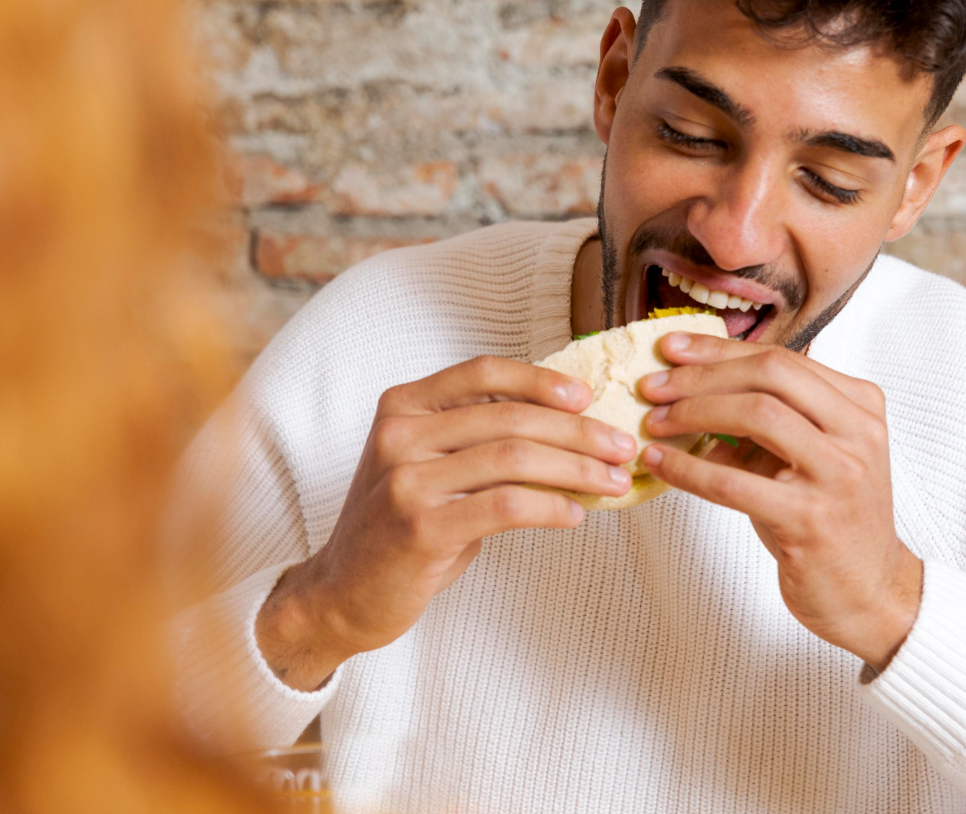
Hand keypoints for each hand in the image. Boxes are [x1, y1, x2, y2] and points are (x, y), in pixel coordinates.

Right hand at [256, 356, 636, 689]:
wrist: (342, 593)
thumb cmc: (400, 527)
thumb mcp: (428, 465)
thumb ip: (477, 438)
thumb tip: (567, 422)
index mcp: (402, 406)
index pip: (483, 372)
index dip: (541, 380)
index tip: (587, 397)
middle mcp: (400, 435)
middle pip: (510, 418)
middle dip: (579, 432)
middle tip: (623, 447)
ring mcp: (406, 480)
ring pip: (515, 459)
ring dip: (577, 470)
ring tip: (613, 482)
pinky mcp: (420, 528)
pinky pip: (505, 506)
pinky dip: (551, 507)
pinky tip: (576, 515)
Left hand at [637, 333, 922, 671]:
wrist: (869, 591)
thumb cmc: (829, 518)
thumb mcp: (808, 454)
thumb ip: (769, 418)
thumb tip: (690, 387)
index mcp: (859, 405)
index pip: (781, 358)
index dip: (719, 350)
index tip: (673, 348)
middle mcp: (858, 432)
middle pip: (771, 373)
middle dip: (703, 374)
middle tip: (654, 385)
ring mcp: (839, 474)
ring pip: (757, 415)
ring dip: (693, 412)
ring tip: (655, 422)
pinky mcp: (812, 519)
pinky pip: (735, 482)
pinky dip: (689, 468)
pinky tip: (660, 463)